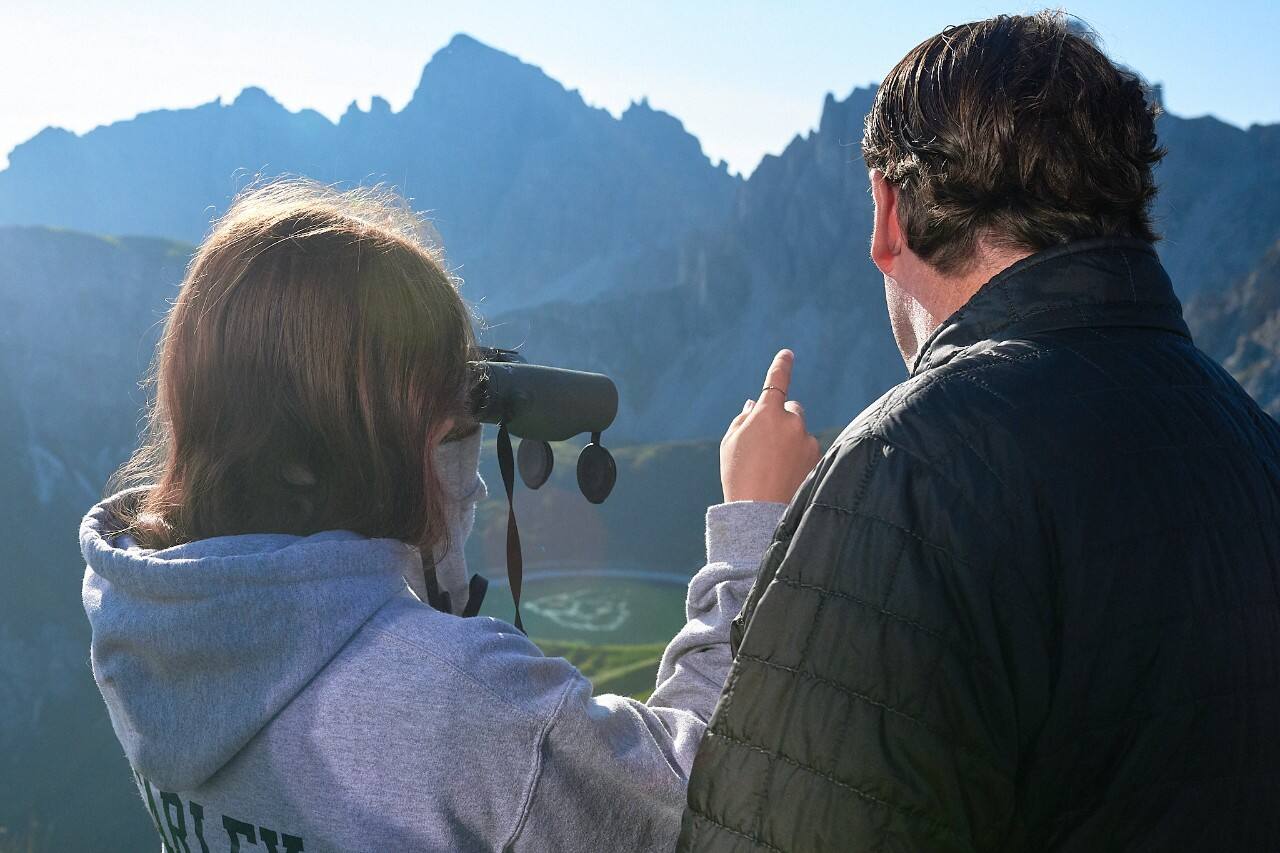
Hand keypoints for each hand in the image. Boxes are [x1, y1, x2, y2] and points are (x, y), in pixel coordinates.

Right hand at [721, 349, 821, 503]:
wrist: (760, 512)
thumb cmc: (738, 475)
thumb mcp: (730, 444)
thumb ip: (743, 419)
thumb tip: (755, 403)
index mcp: (767, 413)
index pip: (776, 381)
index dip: (781, 365)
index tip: (787, 354)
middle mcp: (792, 421)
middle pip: (791, 410)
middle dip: (782, 419)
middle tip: (766, 443)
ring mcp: (808, 440)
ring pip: (799, 433)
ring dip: (791, 442)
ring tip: (773, 468)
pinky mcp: (818, 457)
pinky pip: (807, 451)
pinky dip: (799, 459)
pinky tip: (785, 476)